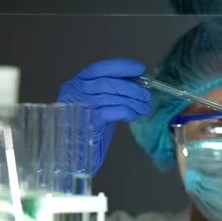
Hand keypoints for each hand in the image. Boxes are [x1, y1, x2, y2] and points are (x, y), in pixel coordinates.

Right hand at [57, 59, 150, 175]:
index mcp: (76, 83)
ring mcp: (78, 106)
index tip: (140, 68)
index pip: (100, 68)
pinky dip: (126, 112)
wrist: (74, 154)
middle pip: (108, 82)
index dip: (121, 66)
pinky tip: (133, 116)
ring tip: (145, 108)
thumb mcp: (99, 105)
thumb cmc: (89, 129)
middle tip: (147, 96)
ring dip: (133, 102)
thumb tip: (137, 84)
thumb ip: (111, 93)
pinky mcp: (86, 121)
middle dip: (132, 88)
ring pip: (111, 96)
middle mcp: (74, 91)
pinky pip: (111, 111)